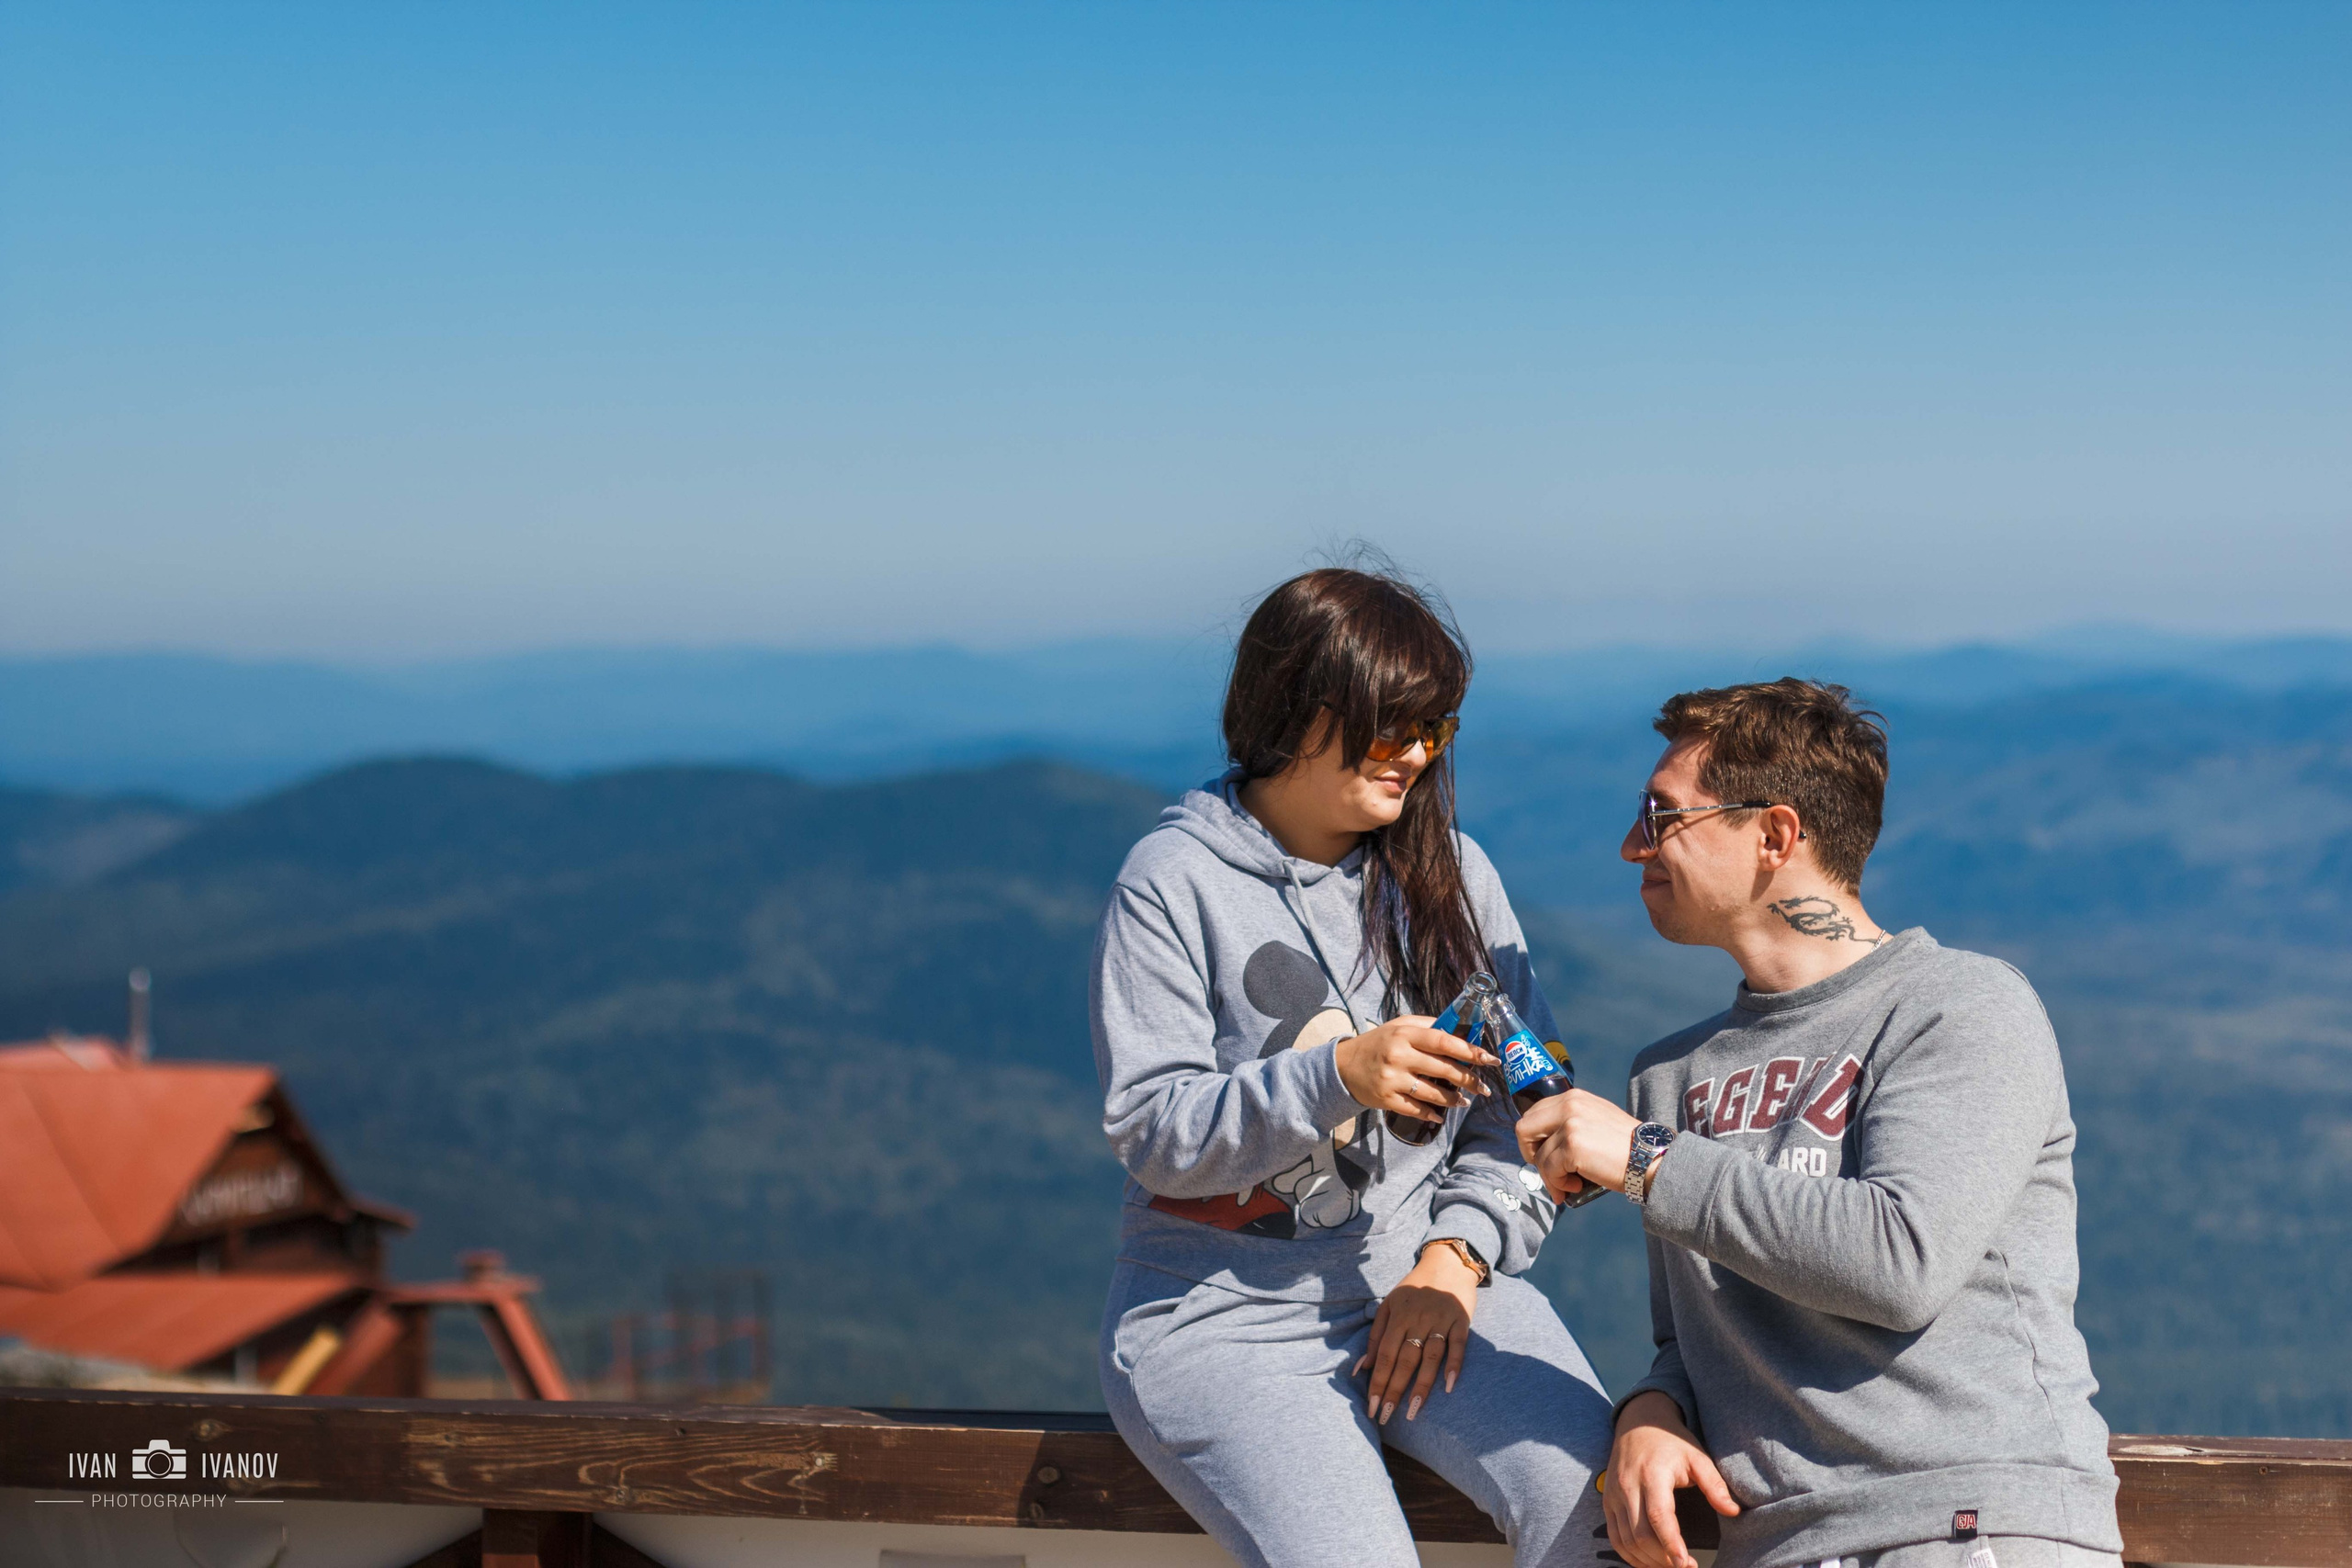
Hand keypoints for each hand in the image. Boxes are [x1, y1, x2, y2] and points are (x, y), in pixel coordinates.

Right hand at [1335, 1016, 1496, 1127]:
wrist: (1343, 1066)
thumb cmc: (1378, 1043)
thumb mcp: (1400, 1026)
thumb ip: (1428, 1026)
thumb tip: (1462, 1033)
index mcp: (1405, 1034)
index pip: (1444, 1041)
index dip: (1470, 1051)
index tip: (1490, 1059)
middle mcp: (1399, 1055)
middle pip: (1443, 1069)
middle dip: (1469, 1080)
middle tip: (1483, 1087)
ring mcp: (1392, 1079)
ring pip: (1433, 1093)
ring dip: (1454, 1100)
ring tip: (1464, 1101)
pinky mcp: (1386, 1099)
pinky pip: (1416, 1110)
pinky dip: (1432, 1114)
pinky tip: (1441, 1115)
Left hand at [1353, 1242, 1477, 1424]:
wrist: (1447, 1263)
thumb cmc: (1413, 1289)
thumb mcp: (1389, 1305)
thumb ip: (1376, 1336)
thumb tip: (1361, 1369)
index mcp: (1398, 1316)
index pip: (1385, 1355)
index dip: (1377, 1381)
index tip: (1371, 1407)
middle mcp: (1418, 1319)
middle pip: (1405, 1359)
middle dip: (1394, 1390)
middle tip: (1385, 1416)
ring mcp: (1441, 1320)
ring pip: (1430, 1357)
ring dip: (1421, 1385)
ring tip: (1413, 1412)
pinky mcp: (1462, 1321)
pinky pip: (1458, 1345)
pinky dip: (1454, 1364)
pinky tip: (1448, 1386)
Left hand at [1514, 1088, 1642, 1201]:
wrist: (1652, 1159)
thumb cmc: (1625, 1147)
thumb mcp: (1595, 1120)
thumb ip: (1569, 1122)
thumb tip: (1540, 1143)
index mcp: (1573, 1097)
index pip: (1533, 1115)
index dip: (1533, 1139)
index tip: (1545, 1156)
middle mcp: (1569, 1105)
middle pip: (1523, 1130)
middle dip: (1531, 1155)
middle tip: (1548, 1171)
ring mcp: (1570, 1125)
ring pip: (1538, 1157)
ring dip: (1551, 1177)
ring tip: (1571, 1184)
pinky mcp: (1573, 1147)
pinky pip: (1549, 1171)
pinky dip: (1559, 1184)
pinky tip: (1577, 1186)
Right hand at [1604, 1391, 1739, 1567]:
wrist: (1637, 1422)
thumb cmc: (1670, 1441)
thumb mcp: (1697, 1456)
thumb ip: (1714, 1484)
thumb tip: (1733, 1512)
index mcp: (1652, 1474)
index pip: (1658, 1516)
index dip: (1671, 1543)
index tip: (1686, 1564)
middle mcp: (1628, 1486)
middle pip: (1640, 1534)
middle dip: (1662, 1559)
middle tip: (1686, 1567)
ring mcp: (1614, 1495)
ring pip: (1625, 1541)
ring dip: (1647, 1561)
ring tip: (1671, 1565)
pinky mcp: (1608, 1502)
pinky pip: (1614, 1537)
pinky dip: (1630, 1555)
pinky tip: (1650, 1561)